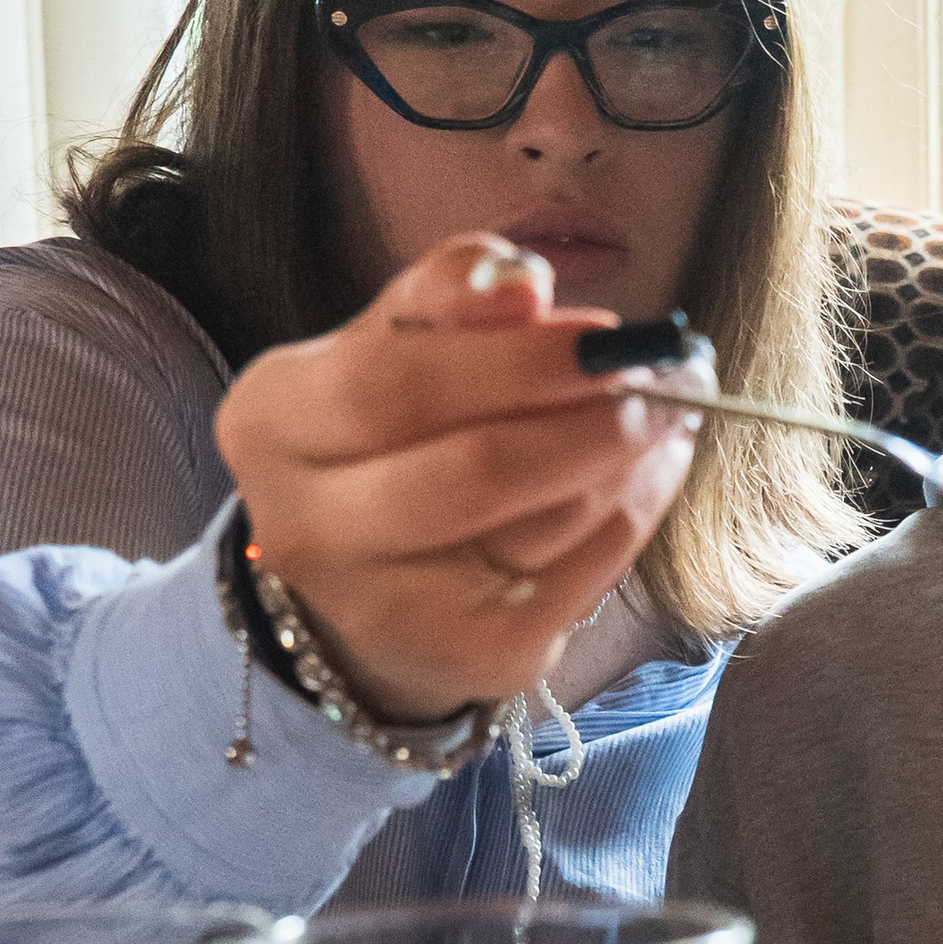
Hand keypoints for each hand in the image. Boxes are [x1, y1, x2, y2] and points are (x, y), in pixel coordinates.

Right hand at [215, 234, 700, 720]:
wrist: (365, 578)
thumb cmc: (391, 433)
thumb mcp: (395, 339)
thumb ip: (451, 291)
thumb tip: (524, 285)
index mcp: (272, 424)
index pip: (396, 384)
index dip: (515, 359)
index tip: (607, 330)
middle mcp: (307, 529)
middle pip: (472, 471)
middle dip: (591, 417)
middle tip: (670, 375)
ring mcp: (384, 609)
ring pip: (542, 525)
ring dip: (629, 460)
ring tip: (668, 410)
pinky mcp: (470, 658)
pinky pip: (580, 578)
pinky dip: (634, 514)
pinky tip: (651, 469)